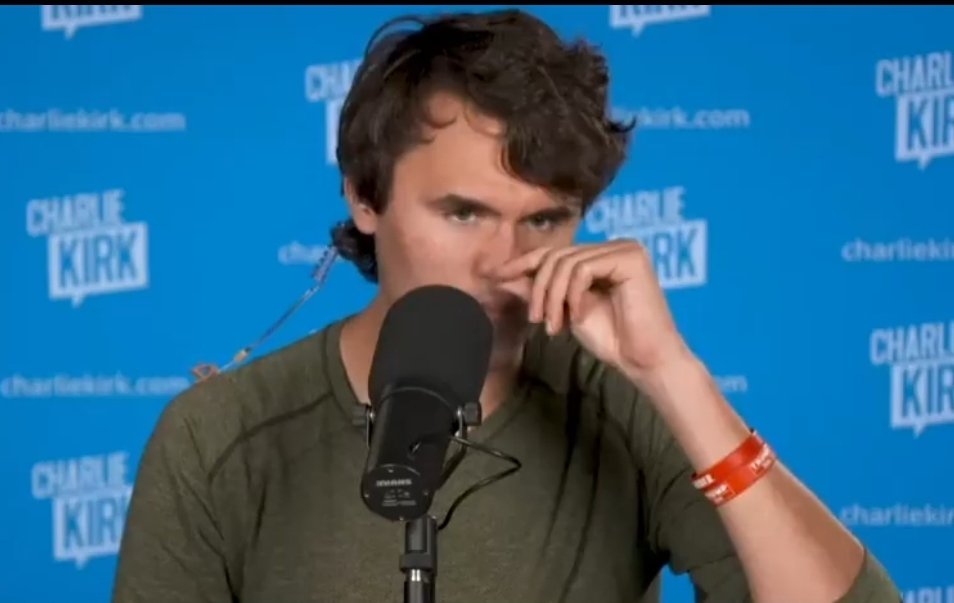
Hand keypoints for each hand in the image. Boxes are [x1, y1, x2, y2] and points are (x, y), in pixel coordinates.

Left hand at [492, 240, 691, 381]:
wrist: (643, 360)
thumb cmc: (611, 338)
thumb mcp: (564, 311)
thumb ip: (539, 291)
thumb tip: (502, 276)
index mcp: (599, 256)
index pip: (552, 253)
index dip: (522, 263)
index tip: (494, 275)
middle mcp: (612, 246)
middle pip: (555, 256)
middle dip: (539, 289)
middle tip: (538, 320)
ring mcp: (623, 249)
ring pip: (566, 262)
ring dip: (552, 297)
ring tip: (555, 326)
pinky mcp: (631, 258)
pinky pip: (583, 269)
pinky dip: (572, 295)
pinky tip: (577, 317)